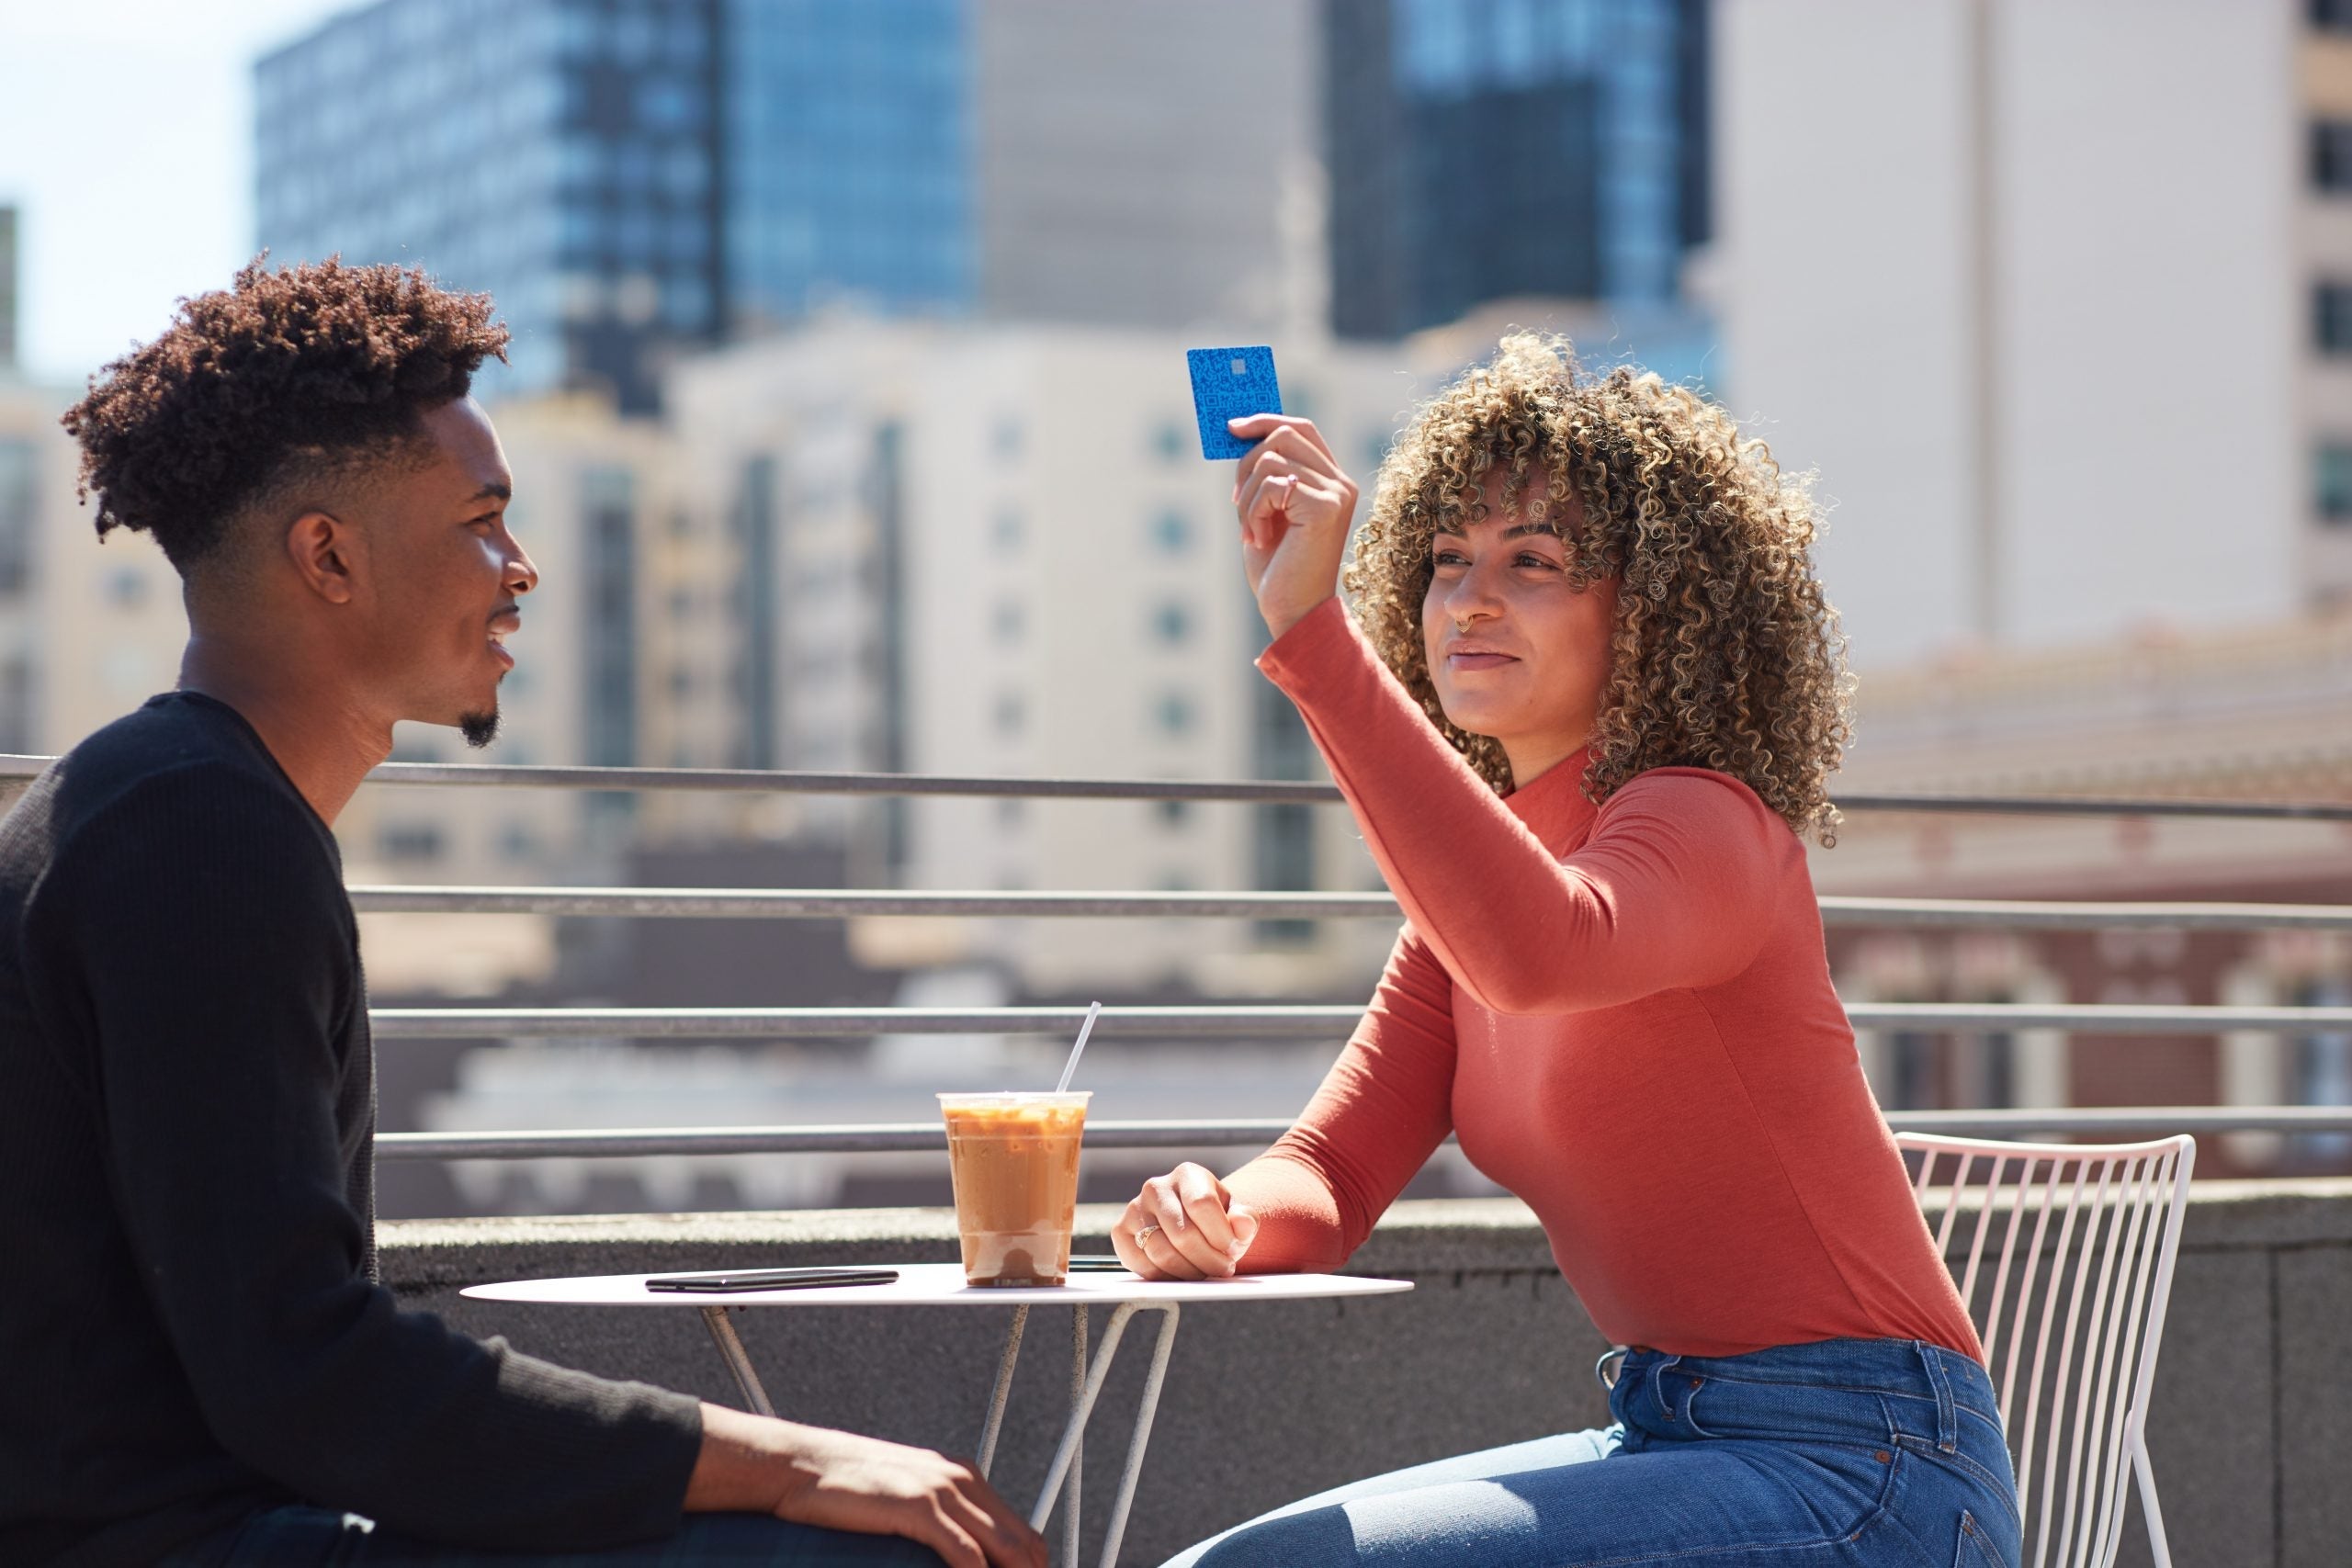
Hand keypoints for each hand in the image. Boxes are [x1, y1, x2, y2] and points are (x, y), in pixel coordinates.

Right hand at [688, 1405, 1044, 1567]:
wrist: (805, 1464)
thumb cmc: (849, 1487)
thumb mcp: (906, 1494)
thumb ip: (939, 1517)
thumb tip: (960, 1554)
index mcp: (964, 1477)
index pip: (1020, 1531)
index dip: (1032, 1565)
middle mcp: (962, 1480)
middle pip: (1021, 1542)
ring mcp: (942, 1491)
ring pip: (1002, 1548)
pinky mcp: (919, 1507)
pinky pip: (965, 1552)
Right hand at [1111, 1162, 1260, 1280]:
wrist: (1188, 1223)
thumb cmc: (1214, 1219)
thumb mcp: (1236, 1214)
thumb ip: (1245, 1219)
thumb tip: (1243, 1225)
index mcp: (1187, 1174)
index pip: (1203, 1205)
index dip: (1221, 1235)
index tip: (1233, 1251)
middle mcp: (1155, 1187)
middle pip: (1183, 1234)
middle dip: (1208, 1260)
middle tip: (1223, 1270)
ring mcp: (1134, 1209)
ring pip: (1162, 1253)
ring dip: (1189, 1272)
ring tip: (1204, 1273)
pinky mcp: (1121, 1231)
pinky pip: (1141, 1264)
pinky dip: (1165, 1277)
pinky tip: (1181, 1275)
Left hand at [1229, 415, 1359, 639]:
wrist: (1292, 611)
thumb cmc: (1278, 566)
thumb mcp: (1266, 510)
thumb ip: (1263, 473)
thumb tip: (1237, 431)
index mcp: (1331, 480)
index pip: (1302, 428)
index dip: (1266, 420)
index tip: (1232, 428)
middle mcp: (1341, 482)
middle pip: (1284, 435)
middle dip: (1246, 465)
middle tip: (1237, 503)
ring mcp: (1337, 493)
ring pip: (1271, 459)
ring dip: (1247, 497)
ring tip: (1251, 530)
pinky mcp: (1326, 507)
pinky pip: (1272, 484)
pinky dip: (1253, 512)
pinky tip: (1259, 539)